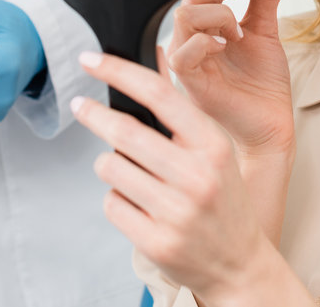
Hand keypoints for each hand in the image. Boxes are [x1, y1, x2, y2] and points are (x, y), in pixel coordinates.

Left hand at [72, 52, 309, 305]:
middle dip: (93, 114)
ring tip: (128, 171)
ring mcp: (176, 213)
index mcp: (213, 145)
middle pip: (124, 132)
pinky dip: (116, 199)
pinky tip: (138, 204)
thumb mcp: (213, 149)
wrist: (239, 264)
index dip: (118, 72)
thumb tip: (154, 55)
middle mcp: (197, 177)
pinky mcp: (156, 242)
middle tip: (80, 105)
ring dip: (108, 164)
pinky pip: (112, 204)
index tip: (90, 61)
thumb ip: (179, 108)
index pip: (158, 94)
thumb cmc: (224, 200)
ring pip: (111, 167)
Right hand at [167, 0, 291, 156]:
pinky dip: (207, 42)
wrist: (270, 124)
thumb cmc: (262, 82)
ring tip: (242, 29)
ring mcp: (186, 56)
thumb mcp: (267, 28)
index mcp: (208, 19)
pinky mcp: (187, 81)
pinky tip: (230, 43)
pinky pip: (183, 52)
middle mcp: (193, 34)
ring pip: (187, 14)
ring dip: (221, 12)